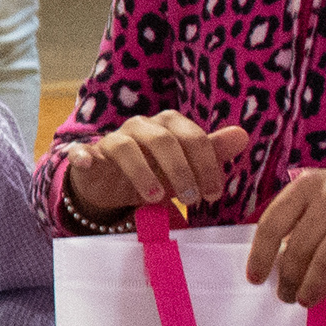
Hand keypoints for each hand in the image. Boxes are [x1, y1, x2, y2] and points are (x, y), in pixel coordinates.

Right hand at [61, 110, 252, 219]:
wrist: (112, 183)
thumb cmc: (155, 172)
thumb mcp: (186, 167)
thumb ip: (211, 152)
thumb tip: (243, 135)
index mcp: (169, 125)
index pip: (193, 137)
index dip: (206, 165)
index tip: (214, 193)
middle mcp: (141, 126)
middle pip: (163, 140)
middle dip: (180, 171)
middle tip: (191, 200)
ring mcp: (113, 139)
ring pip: (127, 146)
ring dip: (142, 172)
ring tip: (155, 198)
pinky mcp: (89, 155)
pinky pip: (83, 152)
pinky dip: (84, 156)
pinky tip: (87, 164)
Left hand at [247, 162, 325, 304]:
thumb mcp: (313, 198)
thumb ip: (294, 224)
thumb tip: (275, 268)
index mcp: (306, 186)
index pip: (272, 224)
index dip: (260, 256)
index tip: (255, 279)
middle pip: (300, 246)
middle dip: (289, 278)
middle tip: (286, 296)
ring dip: (313, 286)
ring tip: (306, 299)